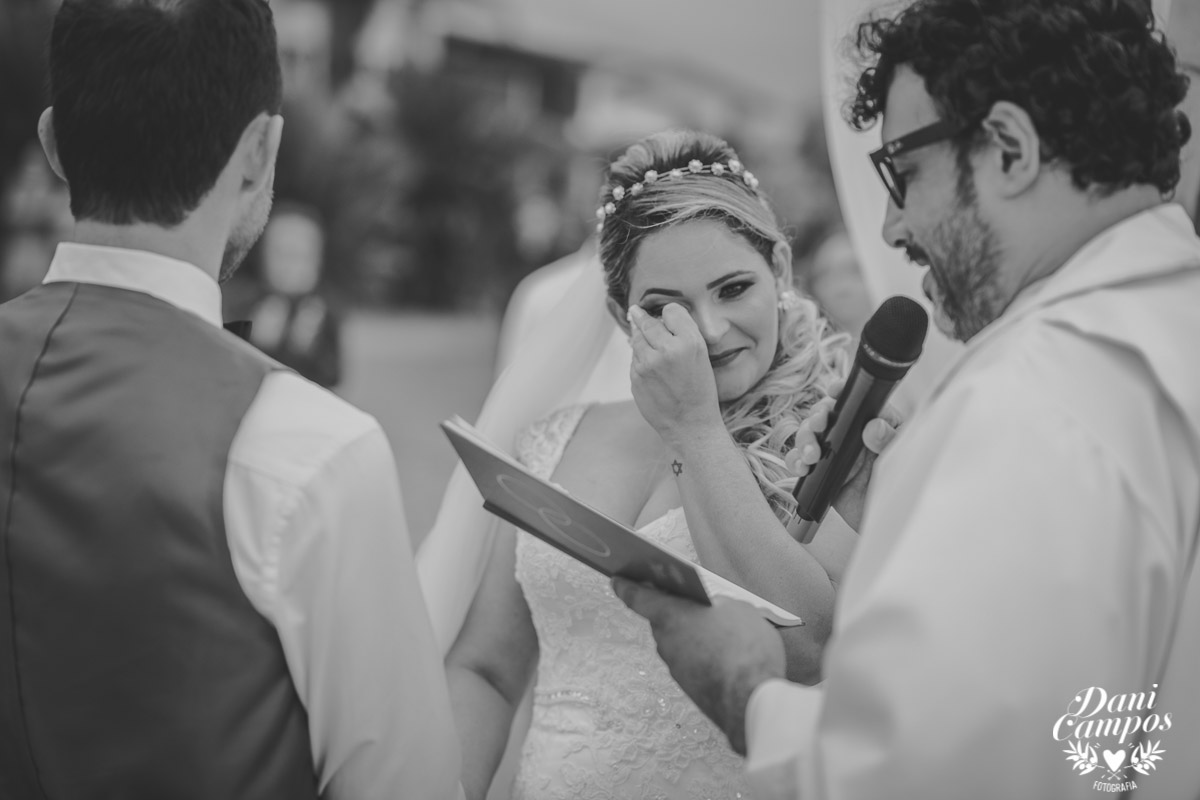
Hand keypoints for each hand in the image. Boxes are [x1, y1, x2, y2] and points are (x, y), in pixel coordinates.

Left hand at [612, 577, 785, 754]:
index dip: (627, 586)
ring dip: (695, 638)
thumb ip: (718, 604)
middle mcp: (666, 642)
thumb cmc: (744, 649)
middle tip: (693, 603)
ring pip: (681, 644)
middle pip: (665, 620)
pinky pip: (693, 664)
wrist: (751, 700)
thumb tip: (714, 609)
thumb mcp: (737, 609)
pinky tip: (727, 657)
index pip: (639, 597)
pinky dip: (705, 658)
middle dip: (678, 613)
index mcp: (670, 615)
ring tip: (723, 633)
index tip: (617, 581)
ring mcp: (676, 668)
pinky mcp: (690, 688)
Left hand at [627, 304, 722, 444]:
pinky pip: (634, 359)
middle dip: (642, 317)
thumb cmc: (699, 392)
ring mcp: (647, 364)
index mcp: (689, 342)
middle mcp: (667, 350)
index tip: (667, 317)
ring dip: (640, 338)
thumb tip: (655, 317)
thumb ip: (683, 335)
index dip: (670, 314)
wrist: (689, 425)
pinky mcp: (635, 376)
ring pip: (637, 339)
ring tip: (646, 342)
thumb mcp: (701, 357)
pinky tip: (652, 370)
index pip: (671, 311)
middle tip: (635, 311)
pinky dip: (640, 359)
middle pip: (648, 322)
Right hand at [784, 378, 902, 530]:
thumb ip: (890, 441)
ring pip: (807, 435)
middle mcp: (850, 435)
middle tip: (819, 426)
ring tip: (811, 456)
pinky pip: (799, 461)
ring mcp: (833, 454)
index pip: (855, 400)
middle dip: (816, 417)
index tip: (834, 391)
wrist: (892, 523)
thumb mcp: (903, 460)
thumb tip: (873, 427)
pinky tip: (802, 468)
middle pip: (824, 414)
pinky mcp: (820, 473)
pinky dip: (794, 461)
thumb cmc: (905, 487)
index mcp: (873, 424)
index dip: (841, 391)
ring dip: (803, 439)